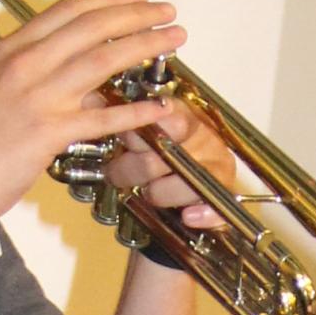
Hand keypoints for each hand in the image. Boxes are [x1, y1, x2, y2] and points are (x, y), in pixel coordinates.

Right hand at [0, 0, 188, 234]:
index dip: (108, 0)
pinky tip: (159, 108)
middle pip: (91, 27)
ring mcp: (36, 97)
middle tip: (168, 12)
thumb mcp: (3, 95)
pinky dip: (135, 112)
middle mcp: (24, 64)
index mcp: (10, 50)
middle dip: (136, 14)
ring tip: (174, 41)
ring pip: (102, 61)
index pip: (68, 11)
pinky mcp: (47, 133)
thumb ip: (43, 82)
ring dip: (144, 46)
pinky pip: (102, 118)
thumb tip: (92, 87)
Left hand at [105, 100, 239, 251]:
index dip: (138, 131)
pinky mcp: (225, 199)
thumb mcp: (142, 134)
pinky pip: (217, 208)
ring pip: (185, 182)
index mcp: (187, 118)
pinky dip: (202, 214)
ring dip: (159, 193)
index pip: (166, 116)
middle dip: (135, 166)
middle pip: (168, 151)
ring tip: (148, 193)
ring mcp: (218, 169)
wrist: (184, 188)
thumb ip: (123, 119)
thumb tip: (90, 98)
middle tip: (119, 173)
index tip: (122, 140)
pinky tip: (188, 216)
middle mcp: (206, 141)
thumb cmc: (160, 157)